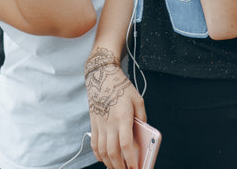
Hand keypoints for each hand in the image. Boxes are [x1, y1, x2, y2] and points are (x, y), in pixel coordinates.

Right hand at [85, 48, 146, 168]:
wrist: (101, 77)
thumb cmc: (121, 87)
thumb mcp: (138, 100)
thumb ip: (142, 118)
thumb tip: (143, 135)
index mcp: (123, 116)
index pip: (126, 144)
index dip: (131, 159)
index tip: (136, 168)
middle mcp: (109, 122)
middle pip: (113, 152)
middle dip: (120, 167)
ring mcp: (99, 124)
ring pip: (102, 152)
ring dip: (110, 164)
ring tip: (118, 168)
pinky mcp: (93, 124)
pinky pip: (94, 145)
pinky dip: (99, 156)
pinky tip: (106, 160)